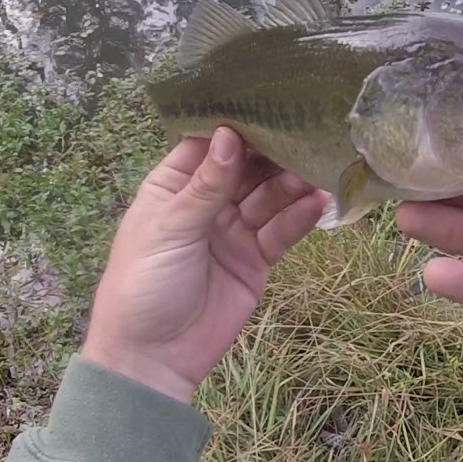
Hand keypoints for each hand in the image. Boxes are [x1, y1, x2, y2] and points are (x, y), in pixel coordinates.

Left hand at [82, 128, 327, 404]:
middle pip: (245, 168)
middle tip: (305, 135)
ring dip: (291, 184)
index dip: (235, 126)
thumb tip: (230, 136)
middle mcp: (205, 203)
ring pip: (269, 197)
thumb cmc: (143, 286)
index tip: (268, 103)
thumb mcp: (169, 230)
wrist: (152, 358)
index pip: (208, 146)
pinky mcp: (256, 259)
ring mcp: (233, 231)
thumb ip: (206, 187)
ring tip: (316, 170)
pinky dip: (300, 217)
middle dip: (272, 153)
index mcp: (171, 187)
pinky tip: (320, 202)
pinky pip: (281, 232)